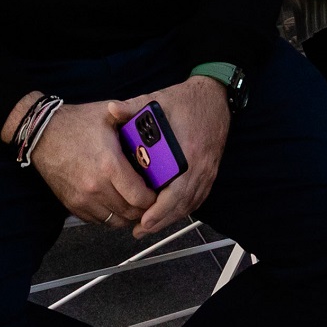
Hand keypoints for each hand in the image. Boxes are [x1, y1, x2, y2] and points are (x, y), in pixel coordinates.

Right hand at [29, 101, 155, 231]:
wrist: (43, 133)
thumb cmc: (77, 123)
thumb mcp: (108, 112)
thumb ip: (132, 115)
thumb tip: (153, 118)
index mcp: (109, 165)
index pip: (140, 197)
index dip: (153, 198)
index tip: (157, 191)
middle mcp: (96, 187)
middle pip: (130, 212)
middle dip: (143, 208)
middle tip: (148, 197)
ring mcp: (83, 199)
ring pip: (115, 221)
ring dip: (127, 214)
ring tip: (132, 201)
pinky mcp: (72, 205)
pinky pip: (98, 221)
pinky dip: (109, 215)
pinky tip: (114, 202)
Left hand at [120, 77, 230, 238]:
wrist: (216, 96)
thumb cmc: (187, 100)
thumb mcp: (158, 100)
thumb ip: (133, 106)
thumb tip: (111, 110)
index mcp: (187, 152)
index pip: (176, 191)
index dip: (160, 209)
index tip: (143, 219)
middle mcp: (200, 166)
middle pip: (183, 203)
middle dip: (161, 220)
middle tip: (140, 230)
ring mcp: (208, 170)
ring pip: (191, 203)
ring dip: (171, 218)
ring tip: (149, 227)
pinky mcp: (211, 171)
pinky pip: (198, 197)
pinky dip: (184, 208)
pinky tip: (170, 214)